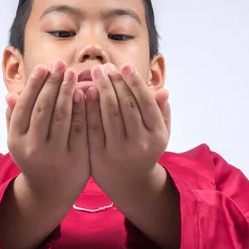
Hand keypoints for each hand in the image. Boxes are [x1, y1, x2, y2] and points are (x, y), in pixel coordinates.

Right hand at [6, 60, 88, 203]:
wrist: (50, 192)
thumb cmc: (34, 159)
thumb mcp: (18, 141)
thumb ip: (13, 119)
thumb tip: (10, 94)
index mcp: (16, 140)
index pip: (26, 105)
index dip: (35, 84)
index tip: (44, 66)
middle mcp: (33, 147)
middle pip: (44, 107)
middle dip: (53, 82)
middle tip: (61, 64)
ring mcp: (55, 154)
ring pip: (62, 115)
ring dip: (68, 91)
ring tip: (73, 74)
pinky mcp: (77, 158)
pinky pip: (80, 127)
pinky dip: (83, 108)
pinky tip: (86, 93)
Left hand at [85, 63, 170, 196]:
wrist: (129, 183)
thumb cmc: (144, 150)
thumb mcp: (159, 134)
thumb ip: (161, 112)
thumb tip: (164, 91)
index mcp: (157, 135)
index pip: (145, 102)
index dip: (135, 82)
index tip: (125, 66)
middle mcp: (140, 143)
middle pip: (126, 104)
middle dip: (115, 81)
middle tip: (105, 66)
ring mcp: (119, 151)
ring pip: (109, 112)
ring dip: (102, 88)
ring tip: (95, 73)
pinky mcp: (99, 156)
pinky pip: (93, 125)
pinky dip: (88, 106)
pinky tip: (85, 91)